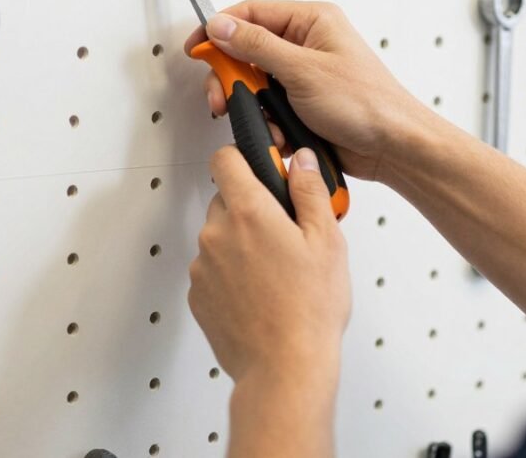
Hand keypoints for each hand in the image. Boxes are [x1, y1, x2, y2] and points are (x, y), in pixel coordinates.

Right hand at [184, 0, 424, 180]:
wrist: (393, 147)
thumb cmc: (366, 104)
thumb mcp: (303, 70)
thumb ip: (256, 46)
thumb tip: (221, 26)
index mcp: (310, 21)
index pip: (250, 13)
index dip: (218, 29)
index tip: (196, 49)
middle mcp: (305, 44)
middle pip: (246, 51)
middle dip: (231, 78)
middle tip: (222, 97)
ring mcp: (303, 75)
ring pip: (254, 84)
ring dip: (253, 108)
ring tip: (266, 123)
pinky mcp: (302, 104)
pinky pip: (268, 109)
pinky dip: (269, 124)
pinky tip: (282, 135)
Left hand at [188, 146, 351, 383]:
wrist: (284, 368)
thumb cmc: (309, 310)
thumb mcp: (327, 241)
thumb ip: (310, 192)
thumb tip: (302, 162)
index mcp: (249, 212)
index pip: (225, 159)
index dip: (242, 158)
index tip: (260, 168)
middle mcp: (217, 233)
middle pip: (225, 200)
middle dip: (250, 209)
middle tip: (284, 234)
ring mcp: (202, 266)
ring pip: (219, 237)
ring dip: (240, 244)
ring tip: (275, 273)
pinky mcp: (197, 295)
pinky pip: (212, 270)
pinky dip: (230, 274)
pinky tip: (259, 294)